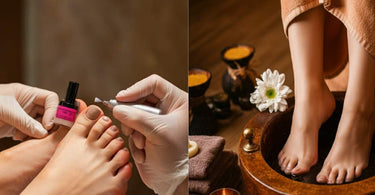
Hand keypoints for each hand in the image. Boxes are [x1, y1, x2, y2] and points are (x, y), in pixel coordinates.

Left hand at [0, 83, 58, 139]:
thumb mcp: (6, 111)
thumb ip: (25, 121)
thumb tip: (43, 132)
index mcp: (27, 94)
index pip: (50, 99)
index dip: (54, 111)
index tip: (48, 125)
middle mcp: (28, 105)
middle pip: (48, 114)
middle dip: (47, 125)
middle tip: (43, 135)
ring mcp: (23, 117)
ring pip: (41, 126)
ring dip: (37, 134)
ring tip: (25, 137)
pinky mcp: (17, 129)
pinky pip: (31, 135)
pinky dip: (28, 139)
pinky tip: (18, 138)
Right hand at [113, 75, 187, 194]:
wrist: (173, 179)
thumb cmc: (176, 155)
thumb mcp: (159, 132)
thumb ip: (137, 117)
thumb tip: (118, 108)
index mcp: (177, 101)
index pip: (153, 84)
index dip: (136, 89)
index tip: (122, 98)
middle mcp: (166, 108)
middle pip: (139, 99)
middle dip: (132, 115)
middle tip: (129, 126)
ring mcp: (155, 121)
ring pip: (132, 114)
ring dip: (133, 130)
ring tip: (141, 143)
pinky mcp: (146, 133)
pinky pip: (131, 129)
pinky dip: (133, 141)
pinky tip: (143, 151)